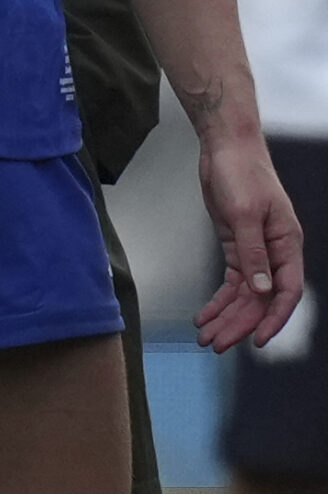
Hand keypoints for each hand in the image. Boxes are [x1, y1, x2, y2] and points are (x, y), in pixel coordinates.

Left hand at [192, 131, 305, 352]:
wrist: (226, 148)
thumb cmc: (242, 173)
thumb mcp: (244, 212)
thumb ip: (253, 252)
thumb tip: (262, 290)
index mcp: (288, 245)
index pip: (286, 292)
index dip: (273, 318)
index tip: (256, 340)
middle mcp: (276, 253)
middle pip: (261, 299)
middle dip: (239, 324)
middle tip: (216, 345)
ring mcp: (256, 251)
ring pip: (245, 294)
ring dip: (226, 316)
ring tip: (206, 338)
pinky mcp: (236, 246)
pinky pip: (232, 281)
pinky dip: (219, 299)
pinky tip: (205, 315)